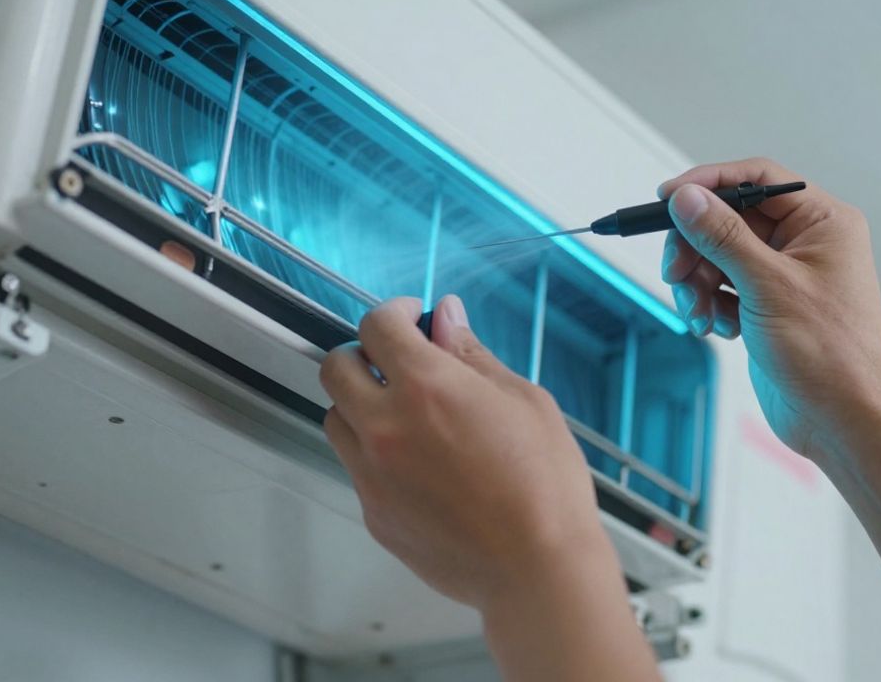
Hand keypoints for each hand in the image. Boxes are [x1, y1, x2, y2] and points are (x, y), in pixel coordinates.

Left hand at [318, 296, 612, 610]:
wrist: (538, 568)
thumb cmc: (544, 487)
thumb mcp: (523, 401)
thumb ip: (471, 355)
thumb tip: (445, 320)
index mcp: (426, 387)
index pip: (376, 326)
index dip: (393, 312)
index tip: (410, 318)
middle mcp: (387, 427)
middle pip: (336, 367)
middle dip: (364, 355)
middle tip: (397, 363)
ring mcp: (374, 474)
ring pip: (336, 419)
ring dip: (361, 405)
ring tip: (405, 416)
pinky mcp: (375, 514)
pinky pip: (356, 468)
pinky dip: (376, 455)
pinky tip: (420, 465)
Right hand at [658, 158, 880, 456]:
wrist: (844, 420)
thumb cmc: (831, 355)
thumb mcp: (767, 285)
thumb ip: (722, 236)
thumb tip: (687, 199)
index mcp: (822, 223)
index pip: (756, 179)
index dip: (708, 184)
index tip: (667, 199)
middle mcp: (805, 243)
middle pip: (729, 219)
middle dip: (696, 247)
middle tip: (677, 273)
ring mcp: (785, 276)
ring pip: (720, 256)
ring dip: (698, 282)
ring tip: (699, 312)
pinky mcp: (768, 307)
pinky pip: (723, 287)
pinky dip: (710, 304)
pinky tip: (717, 328)